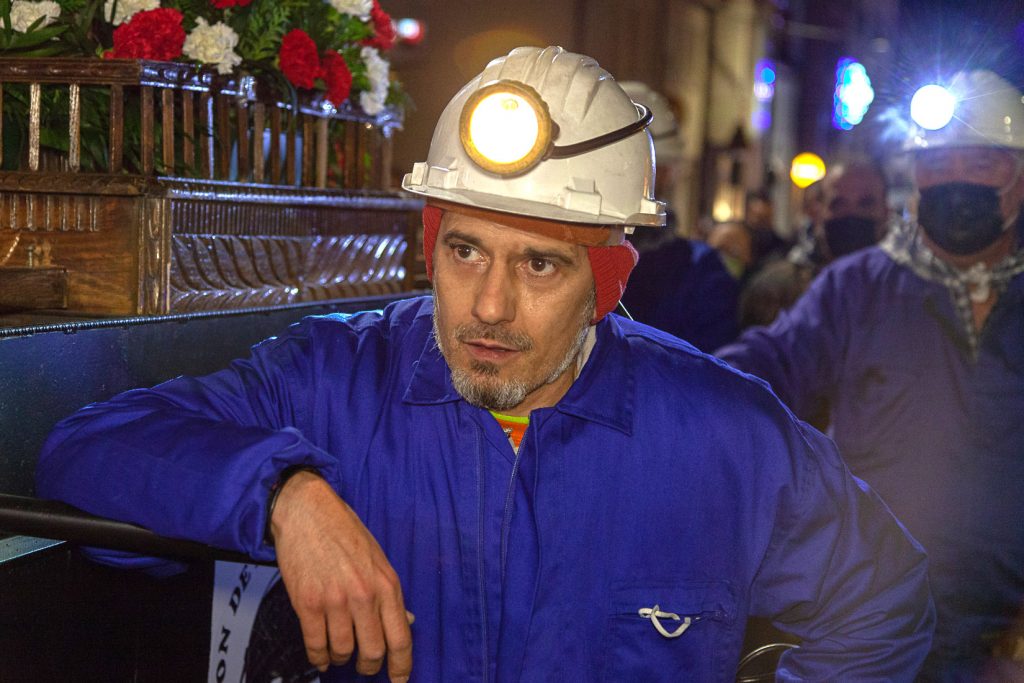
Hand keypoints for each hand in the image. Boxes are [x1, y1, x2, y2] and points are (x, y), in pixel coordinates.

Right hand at [270, 471, 412, 680]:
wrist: (308, 513)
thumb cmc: (345, 533)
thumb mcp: (378, 560)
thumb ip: (390, 594)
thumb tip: (406, 623)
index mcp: (387, 584)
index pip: (401, 638)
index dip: (401, 667)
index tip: (399, 680)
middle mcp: (364, 595)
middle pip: (373, 651)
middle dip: (369, 666)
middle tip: (364, 666)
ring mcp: (335, 600)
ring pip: (344, 651)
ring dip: (342, 658)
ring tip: (339, 653)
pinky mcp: (308, 603)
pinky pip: (315, 645)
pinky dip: (319, 657)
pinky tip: (321, 656)